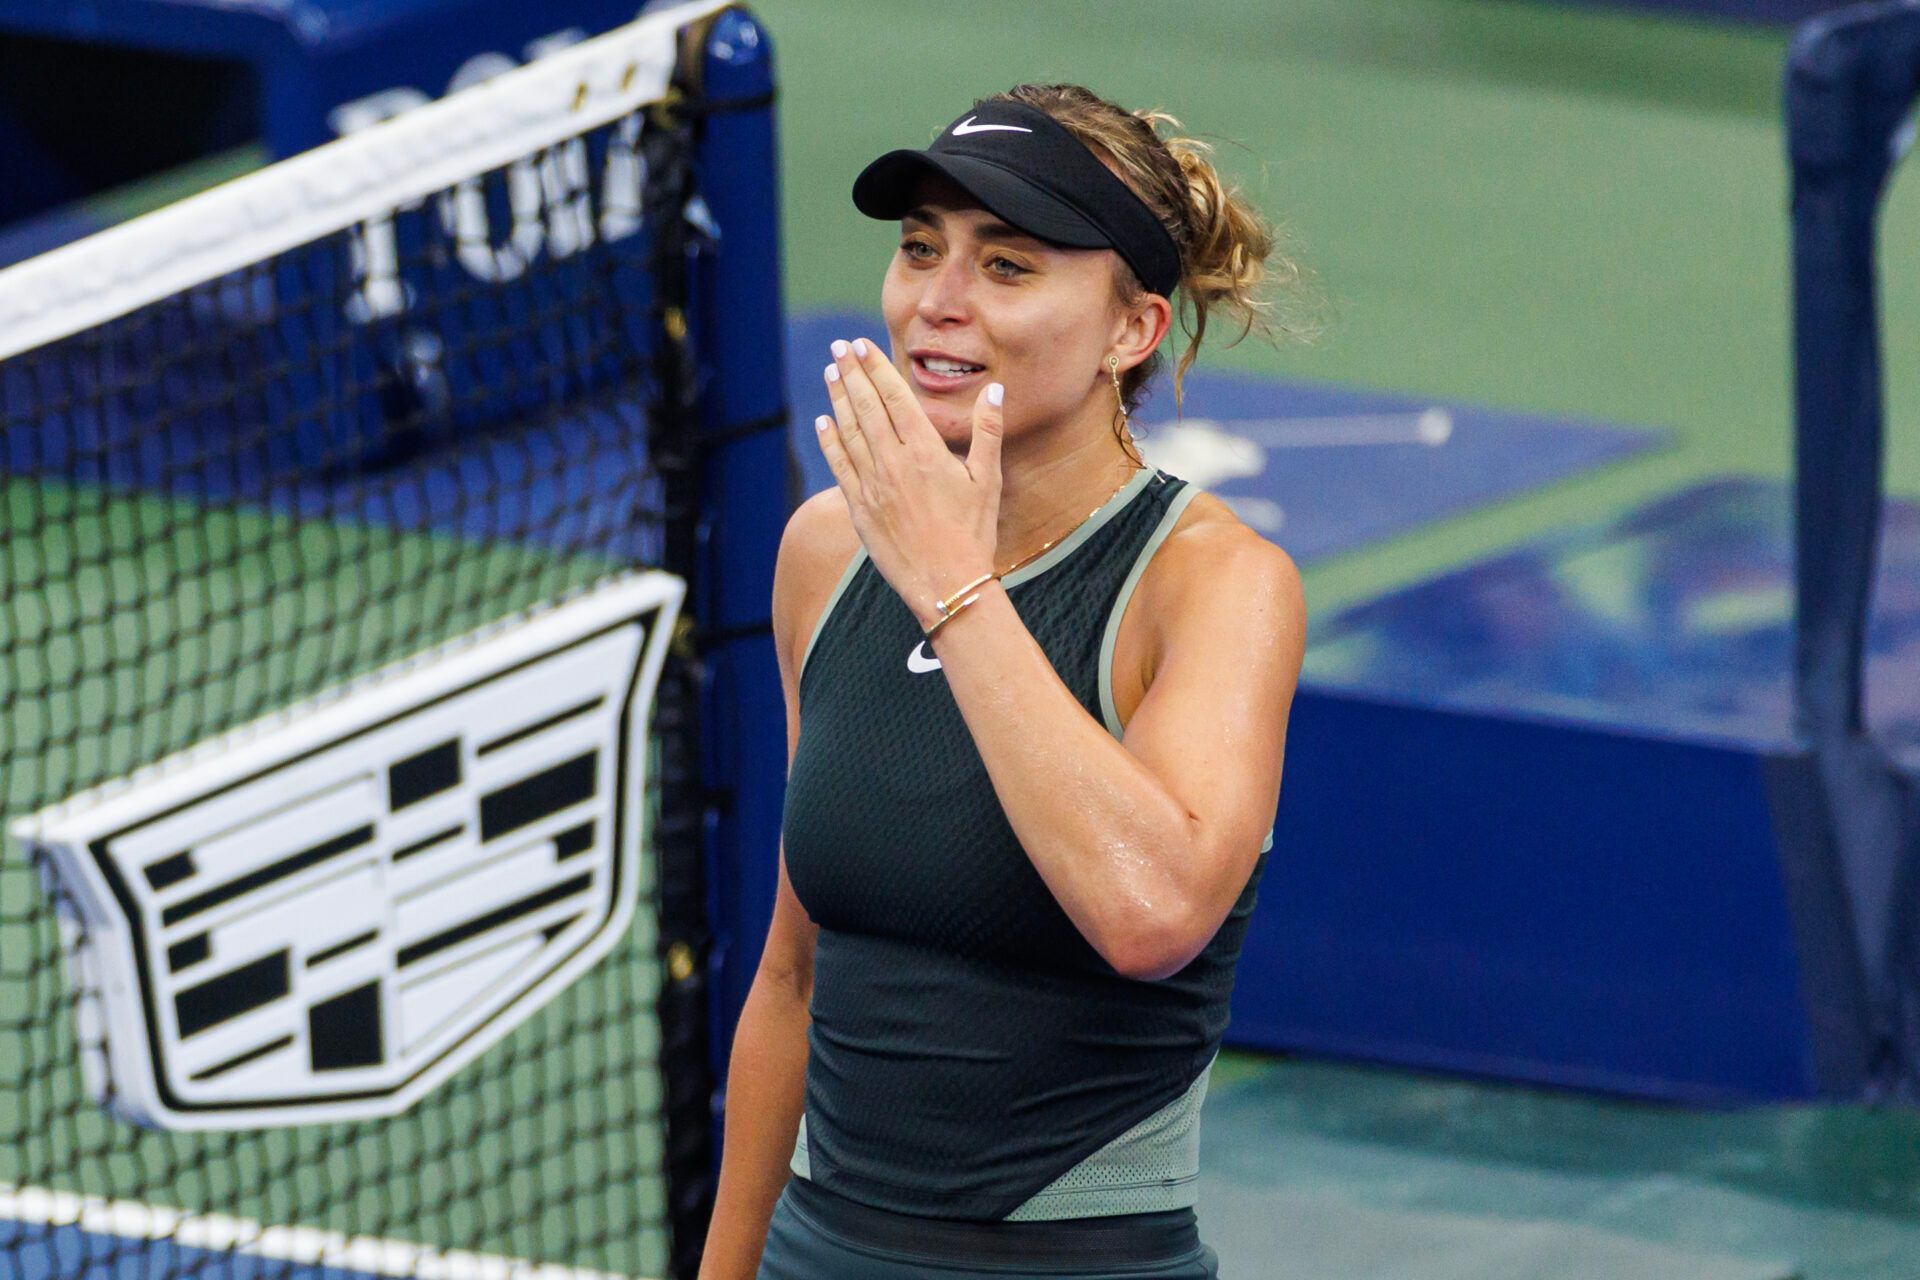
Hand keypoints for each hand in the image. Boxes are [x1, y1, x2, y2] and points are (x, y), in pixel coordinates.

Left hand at [813, 336, 1005, 628]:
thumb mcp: (988, 480)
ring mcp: (872, 486)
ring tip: (831, 373)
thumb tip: (996, 390)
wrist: (946, 584)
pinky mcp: (859, 509)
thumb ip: (988, 431)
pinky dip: (829, 441)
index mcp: (925, 452)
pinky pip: (839, 466)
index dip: (877, 369)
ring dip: (838, 399)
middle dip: (852, 373)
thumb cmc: (973, 533)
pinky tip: (823, 422)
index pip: (895, 398)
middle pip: (867, 407)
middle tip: (840, 347)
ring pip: (849, 432)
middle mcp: (893, 463)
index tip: (862, 345)